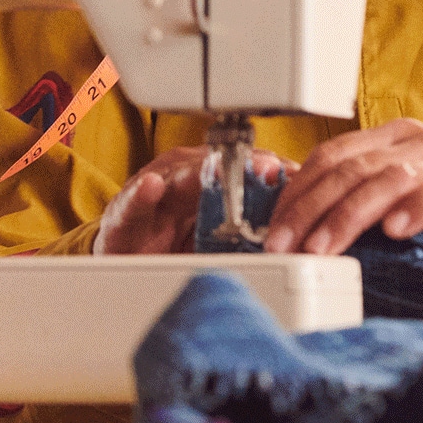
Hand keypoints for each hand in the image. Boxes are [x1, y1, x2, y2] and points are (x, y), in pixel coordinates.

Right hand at [94, 146, 290, 253]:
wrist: (125, 256)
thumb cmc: (175, 242)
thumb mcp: (222, 238)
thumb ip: (252, 228)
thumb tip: (296, 231)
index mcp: (212, 179)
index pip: (247, 169)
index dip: (272, 170)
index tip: (297, 173)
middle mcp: (186, 177)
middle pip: (219, 167)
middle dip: (245, 167)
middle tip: (268, 166)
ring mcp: (156, 192)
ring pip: (180, 177)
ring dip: (200, 173)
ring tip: (218, 171)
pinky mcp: (126, 214)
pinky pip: (134, 202)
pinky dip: (142, 194)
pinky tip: (151, 186)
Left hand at [262, 120, 422, 302]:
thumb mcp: (380, 221)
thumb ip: (342, 210)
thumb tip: (279, 217)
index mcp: (395, 140)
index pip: (334, 154)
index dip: (297, 192)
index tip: (272, 233)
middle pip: (356, 165)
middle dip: (313, 208)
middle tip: (288, 247)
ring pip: (392, 176)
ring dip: (350, 215)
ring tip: (325, 249)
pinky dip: (415, 209)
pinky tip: (395, 231)